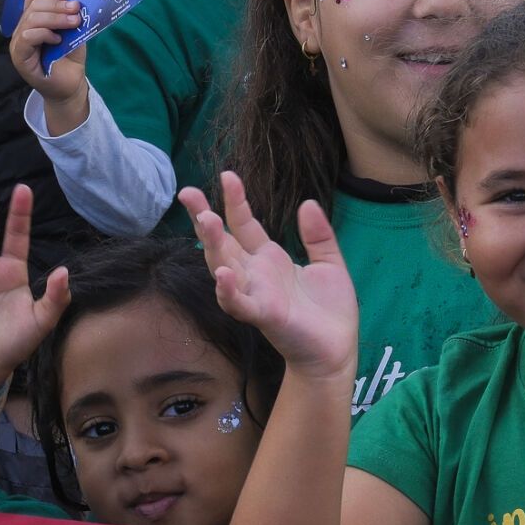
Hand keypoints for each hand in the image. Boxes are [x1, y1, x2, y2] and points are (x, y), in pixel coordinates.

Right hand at [10, 0, 89, 131]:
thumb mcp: (73, 32)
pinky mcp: (19, 57)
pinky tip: (58, 39)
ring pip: (31, 19)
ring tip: (74, 22)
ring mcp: (18, 44)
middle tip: (76, 9)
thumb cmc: (70, 59)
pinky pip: (27, 37)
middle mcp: (21, 30)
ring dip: (55, 18)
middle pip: (33, 6)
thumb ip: (69, 17)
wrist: (70, 86)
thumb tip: (74, 1)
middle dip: (57, 5)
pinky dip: (44, 33)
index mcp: (32, 21)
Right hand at [178, 172, 357, 379]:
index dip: (235, 200)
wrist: (336, 350)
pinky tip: (223, 275)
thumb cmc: (330, 310)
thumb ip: (318, 235)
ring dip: (212, 245)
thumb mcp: (330, 263)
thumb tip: (307, 203)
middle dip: (203, 217)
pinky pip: (239, 303)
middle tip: (188, 193)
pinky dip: (228, 290)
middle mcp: (255, 274)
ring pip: (224, 266)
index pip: (244, 224)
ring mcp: (255, 294)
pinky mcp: (263, 316)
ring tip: (206, 221)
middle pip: (222, 241)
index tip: (227, 175)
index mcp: (269, 259)